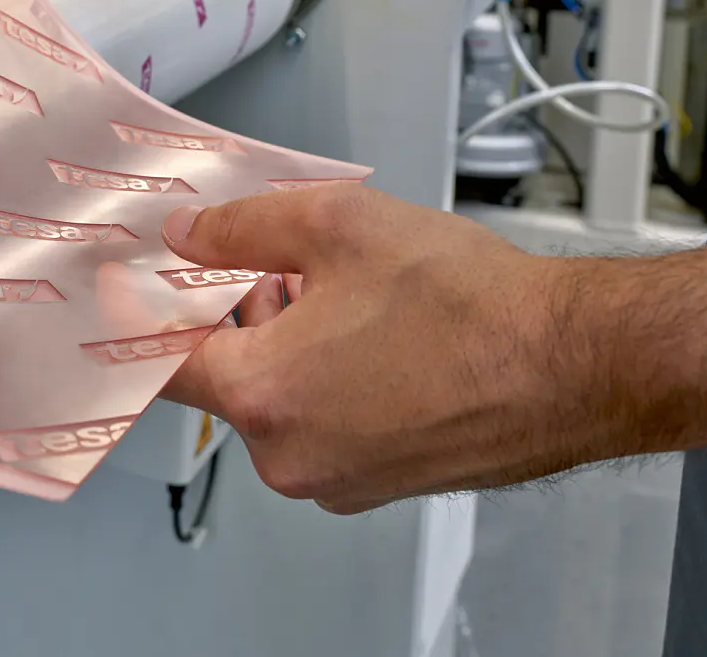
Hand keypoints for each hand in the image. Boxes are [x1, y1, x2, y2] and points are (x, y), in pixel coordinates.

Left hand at [157, 184, 602, 513]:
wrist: (577, 364)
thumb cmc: (473, 305)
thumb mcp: (337, 224)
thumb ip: (241, 226)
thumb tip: (187, 235)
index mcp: (265, 395)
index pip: (161, 361)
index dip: (144, 314)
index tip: (130, 288)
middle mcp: (290, 455)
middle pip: (223, 375)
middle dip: (236, 312)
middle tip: (273, 261)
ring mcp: (336, 479)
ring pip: (275, 398)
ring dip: (286, 342)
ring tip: (340, 289)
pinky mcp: (376, 483)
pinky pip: (320, 423)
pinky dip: (326, 377)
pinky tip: (370, 331)